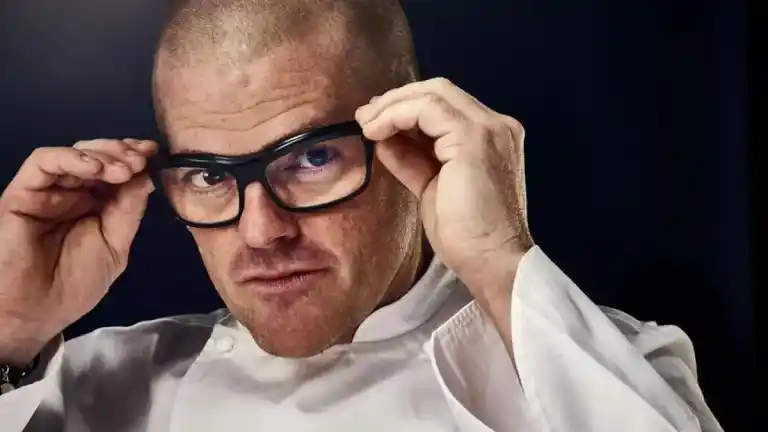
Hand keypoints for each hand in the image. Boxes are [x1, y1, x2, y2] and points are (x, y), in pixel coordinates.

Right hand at [0, 139, 155, 364]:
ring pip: (74, 153)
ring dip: (104, 154)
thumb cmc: (75, 284)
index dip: (135, 158)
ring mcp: (48, 191)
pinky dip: (71, 158)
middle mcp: (72, 192)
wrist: (35, 313)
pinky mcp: (22, 192)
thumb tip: (146, 177)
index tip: (155, 154)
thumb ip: (128, 210)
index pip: (116, 170)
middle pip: (97, 156)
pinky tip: (95, 168)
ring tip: (125, 168)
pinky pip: (43, 162)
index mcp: (96, 204)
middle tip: (142, 159)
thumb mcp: (115, 246)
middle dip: (123, 153)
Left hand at [355, 78, 532, 329]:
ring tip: (366, 125)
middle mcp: (496, 126)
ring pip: (432, 93)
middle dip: (396, 100)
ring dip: (392, 106)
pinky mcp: (473, 138)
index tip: (374, 122)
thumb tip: (384, 138)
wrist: (490, 261)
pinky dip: (396, 115)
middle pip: (439, 90)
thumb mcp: (432, 187)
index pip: (445, 106)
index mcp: (492, 137)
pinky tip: (377, 132)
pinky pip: (427, 109)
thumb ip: (413, 159)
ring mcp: (489, 129)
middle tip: (365, 117)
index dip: (406, 107)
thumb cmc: (466, 236)